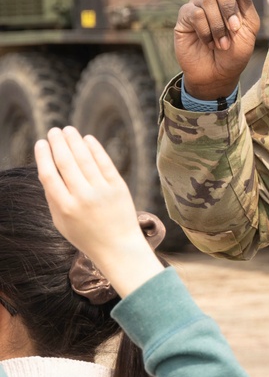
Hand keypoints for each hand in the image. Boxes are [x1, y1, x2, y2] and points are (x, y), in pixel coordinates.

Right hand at [34, 127, 163, 297]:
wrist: (117, 246)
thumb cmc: (85, 234)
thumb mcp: (61, 221)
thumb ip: (53, 197)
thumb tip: (46, 169)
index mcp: (64, 207)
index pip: (49, 175)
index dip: (43, 156)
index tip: (40, 143)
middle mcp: (82, 197)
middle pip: (66, 163)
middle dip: (58, 143)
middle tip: (54, 131)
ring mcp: (102, 191)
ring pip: (85, 160)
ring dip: (75, 142)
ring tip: (68, 130)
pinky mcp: (119, 187)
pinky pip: (105, 163)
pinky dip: (96, 149)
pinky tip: (88, 139)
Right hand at [174, 0, 260, 98]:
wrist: (218, 74)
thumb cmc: (235, 52)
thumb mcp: (249, 30)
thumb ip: (247, 8)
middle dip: (229, 8)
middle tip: (234, 29)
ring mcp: (198, 5)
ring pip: (208, 1)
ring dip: (219, 26)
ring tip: (222, 44)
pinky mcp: (185, 16)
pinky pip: (196, 14)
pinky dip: (206, 31)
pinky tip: (208, 42)